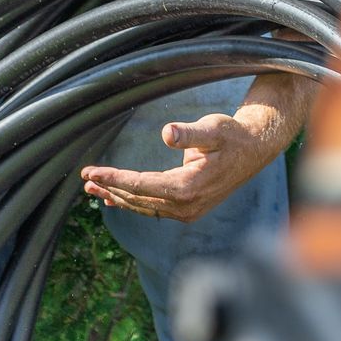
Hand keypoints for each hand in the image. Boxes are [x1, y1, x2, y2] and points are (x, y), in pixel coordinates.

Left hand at [81, 107, 292, 223]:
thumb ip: (190, 133)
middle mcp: (185, 206)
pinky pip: (153, 208)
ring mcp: (187, 211)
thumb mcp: (213, 129)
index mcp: (188, 188)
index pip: (141, 185)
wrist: (255, 151)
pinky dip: (133, 202)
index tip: (91, 172)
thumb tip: (167, 133)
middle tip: (86, 179)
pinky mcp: (188, 209)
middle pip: (138, 199)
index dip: (114, 178)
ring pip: (144, 206)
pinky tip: (115, 199)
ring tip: (93, 190)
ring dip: (118, 197)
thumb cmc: (233, 136)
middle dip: (110, 188)